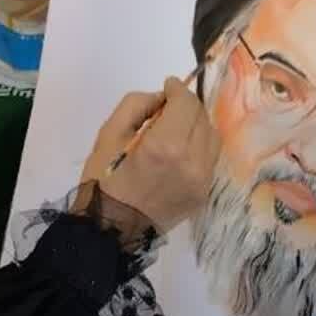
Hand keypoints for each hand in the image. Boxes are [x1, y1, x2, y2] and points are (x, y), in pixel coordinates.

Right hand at [79, 76, 219, 233]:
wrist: (110, 230)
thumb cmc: (103, 181)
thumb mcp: (109, 133)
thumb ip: (137, 104)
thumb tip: (161, 99)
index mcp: (165, 145)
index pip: (186, 103)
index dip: (178, 89)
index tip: (168, 86)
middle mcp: (191, 161)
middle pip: (202, 117)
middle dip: (187, 105)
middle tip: (168, 107)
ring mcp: (201, 180)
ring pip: (212, 137)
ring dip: (196, 125)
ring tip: (176, 127)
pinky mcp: (203, 193)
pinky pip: (209, 159)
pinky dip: (199, 146)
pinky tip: (180, 150)